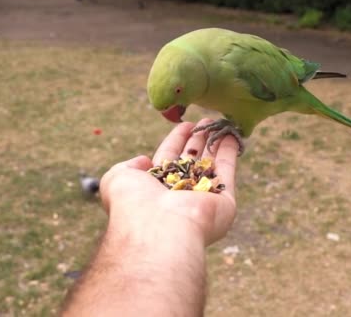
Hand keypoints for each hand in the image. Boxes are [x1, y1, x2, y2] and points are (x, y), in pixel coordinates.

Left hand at [100, 119, 239, 245]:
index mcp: (156, 189)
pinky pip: (227, 172)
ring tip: (222, 122)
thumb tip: (145, 161)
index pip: (168, 159)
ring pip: (211, 165)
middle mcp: (179, 194)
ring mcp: (202, 199)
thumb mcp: (117, 179)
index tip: (186, 124)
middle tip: (207, 121)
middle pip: (191, 161)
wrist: (158, 228)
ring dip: (216, 143)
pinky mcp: (223, 202)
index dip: (176, 140)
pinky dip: (229, 153)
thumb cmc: (133, 204)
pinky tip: (233, 135)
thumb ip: (128, 166)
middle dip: (198, 140)